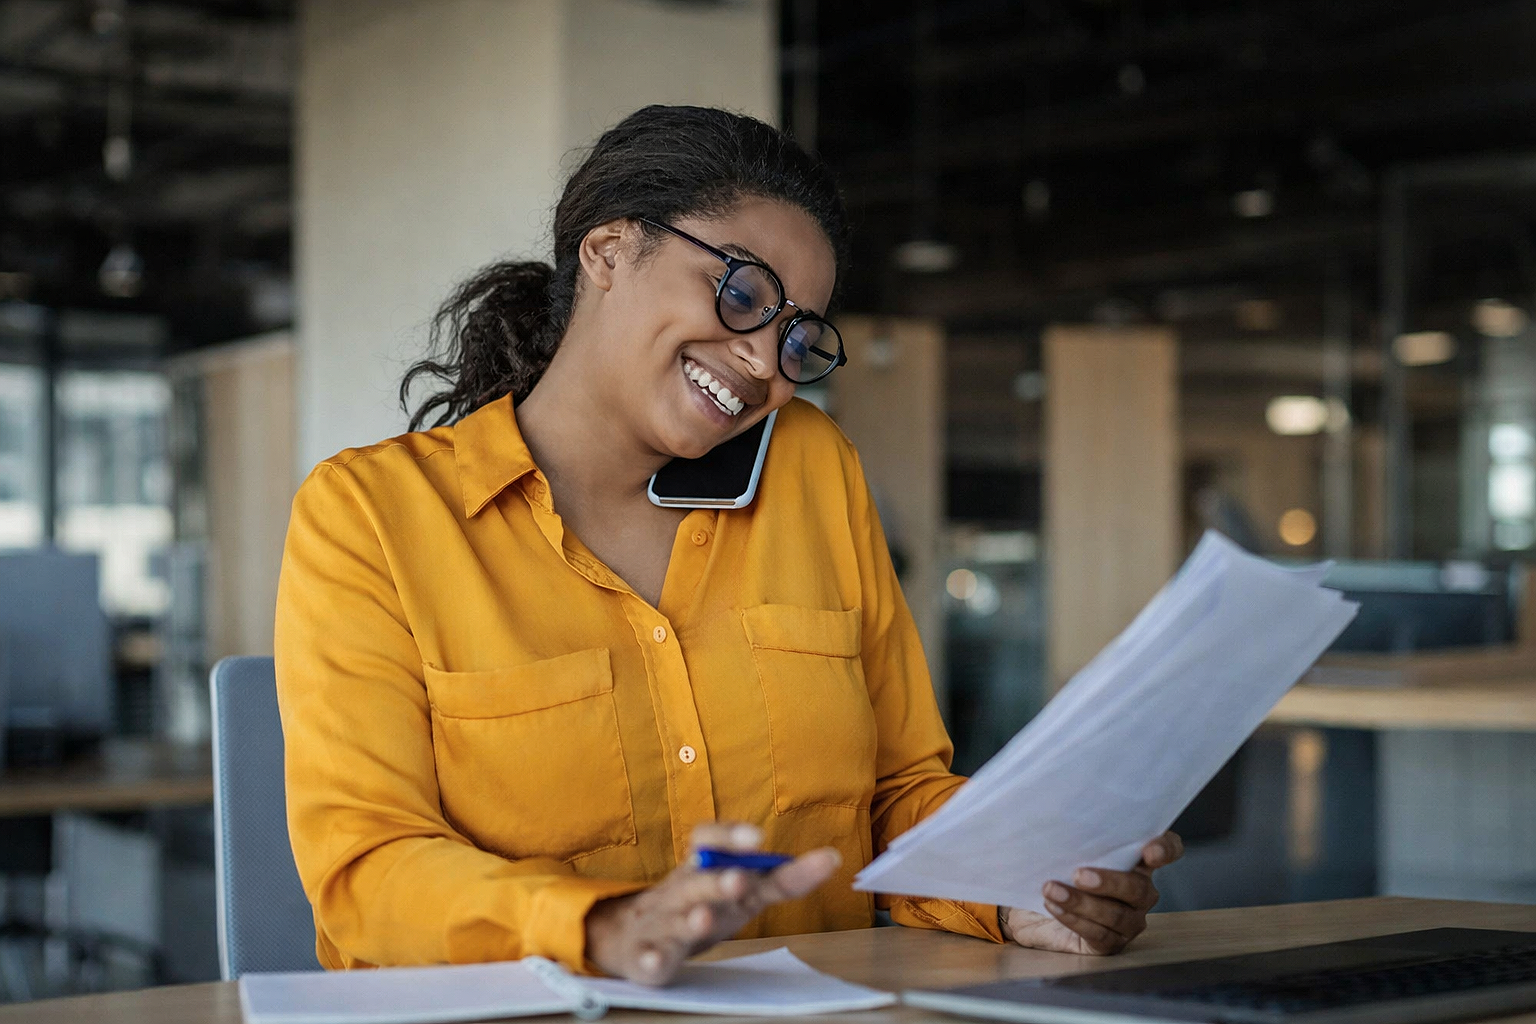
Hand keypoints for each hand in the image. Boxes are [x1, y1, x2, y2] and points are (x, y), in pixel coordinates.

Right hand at [584, 822, 839, 984]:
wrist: (634, 934)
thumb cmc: (699, 906)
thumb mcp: (739, 891)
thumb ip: (780, 877)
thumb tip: (831, 858)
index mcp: (702, 868)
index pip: (708, 839)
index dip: (730, 836)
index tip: (757, 837)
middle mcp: (680, 891)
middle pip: (696, 882)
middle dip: (717, 881)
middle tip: (740, 879)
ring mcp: (661, 924)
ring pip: (674, 920)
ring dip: (689, 919)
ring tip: (704, 918)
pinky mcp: (646, 957)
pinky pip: (647, 959)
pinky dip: (651, 961)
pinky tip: (657, 962)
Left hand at [1000, 832, 1183, 954]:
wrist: (1032, 906)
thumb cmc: (1054, 869)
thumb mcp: (1064, 847)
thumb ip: (1074, 834)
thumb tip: (1058, 812)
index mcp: (1136, 860)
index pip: (1168, 849)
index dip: (1166, 849)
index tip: (1150, 850)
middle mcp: (1140, 891)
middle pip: (1138, 888)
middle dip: (1109, 881)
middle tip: (1078, 874)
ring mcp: (1128, 920)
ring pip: (1116, 915)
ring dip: (1082, 902)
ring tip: (1052, 890)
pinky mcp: (1110, 943)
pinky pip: (1098, 934)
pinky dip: (1074, 919)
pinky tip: (1054, 906)